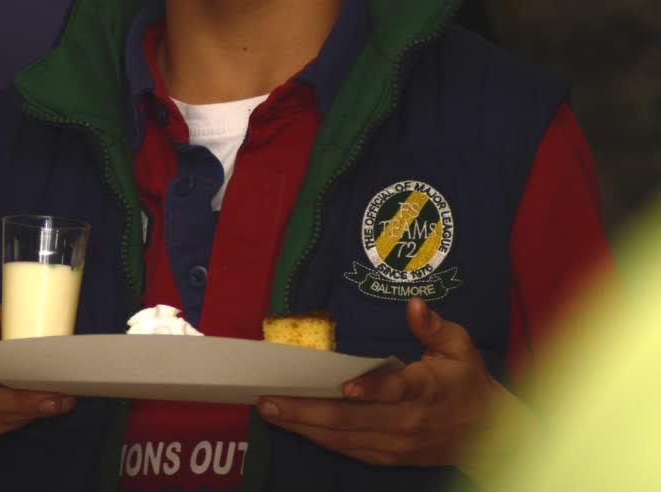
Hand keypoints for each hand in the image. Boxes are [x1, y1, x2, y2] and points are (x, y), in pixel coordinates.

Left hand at [256, 297, 505, 467]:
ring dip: (303, 426)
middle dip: (307, 410)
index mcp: (426, 389)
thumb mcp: (461, 347)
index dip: (372, 389)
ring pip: (343, 438)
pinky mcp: (388, 457)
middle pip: (352, 420)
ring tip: (268, 411)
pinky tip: (293, 426)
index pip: (397, 390)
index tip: (345, 386)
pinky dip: (319, 439)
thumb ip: (435, 327)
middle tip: (269, 400)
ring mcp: (395, 444)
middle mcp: (406, 421)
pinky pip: (348, 449)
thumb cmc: (468, 382)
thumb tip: (414, 304)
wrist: (492, 438)